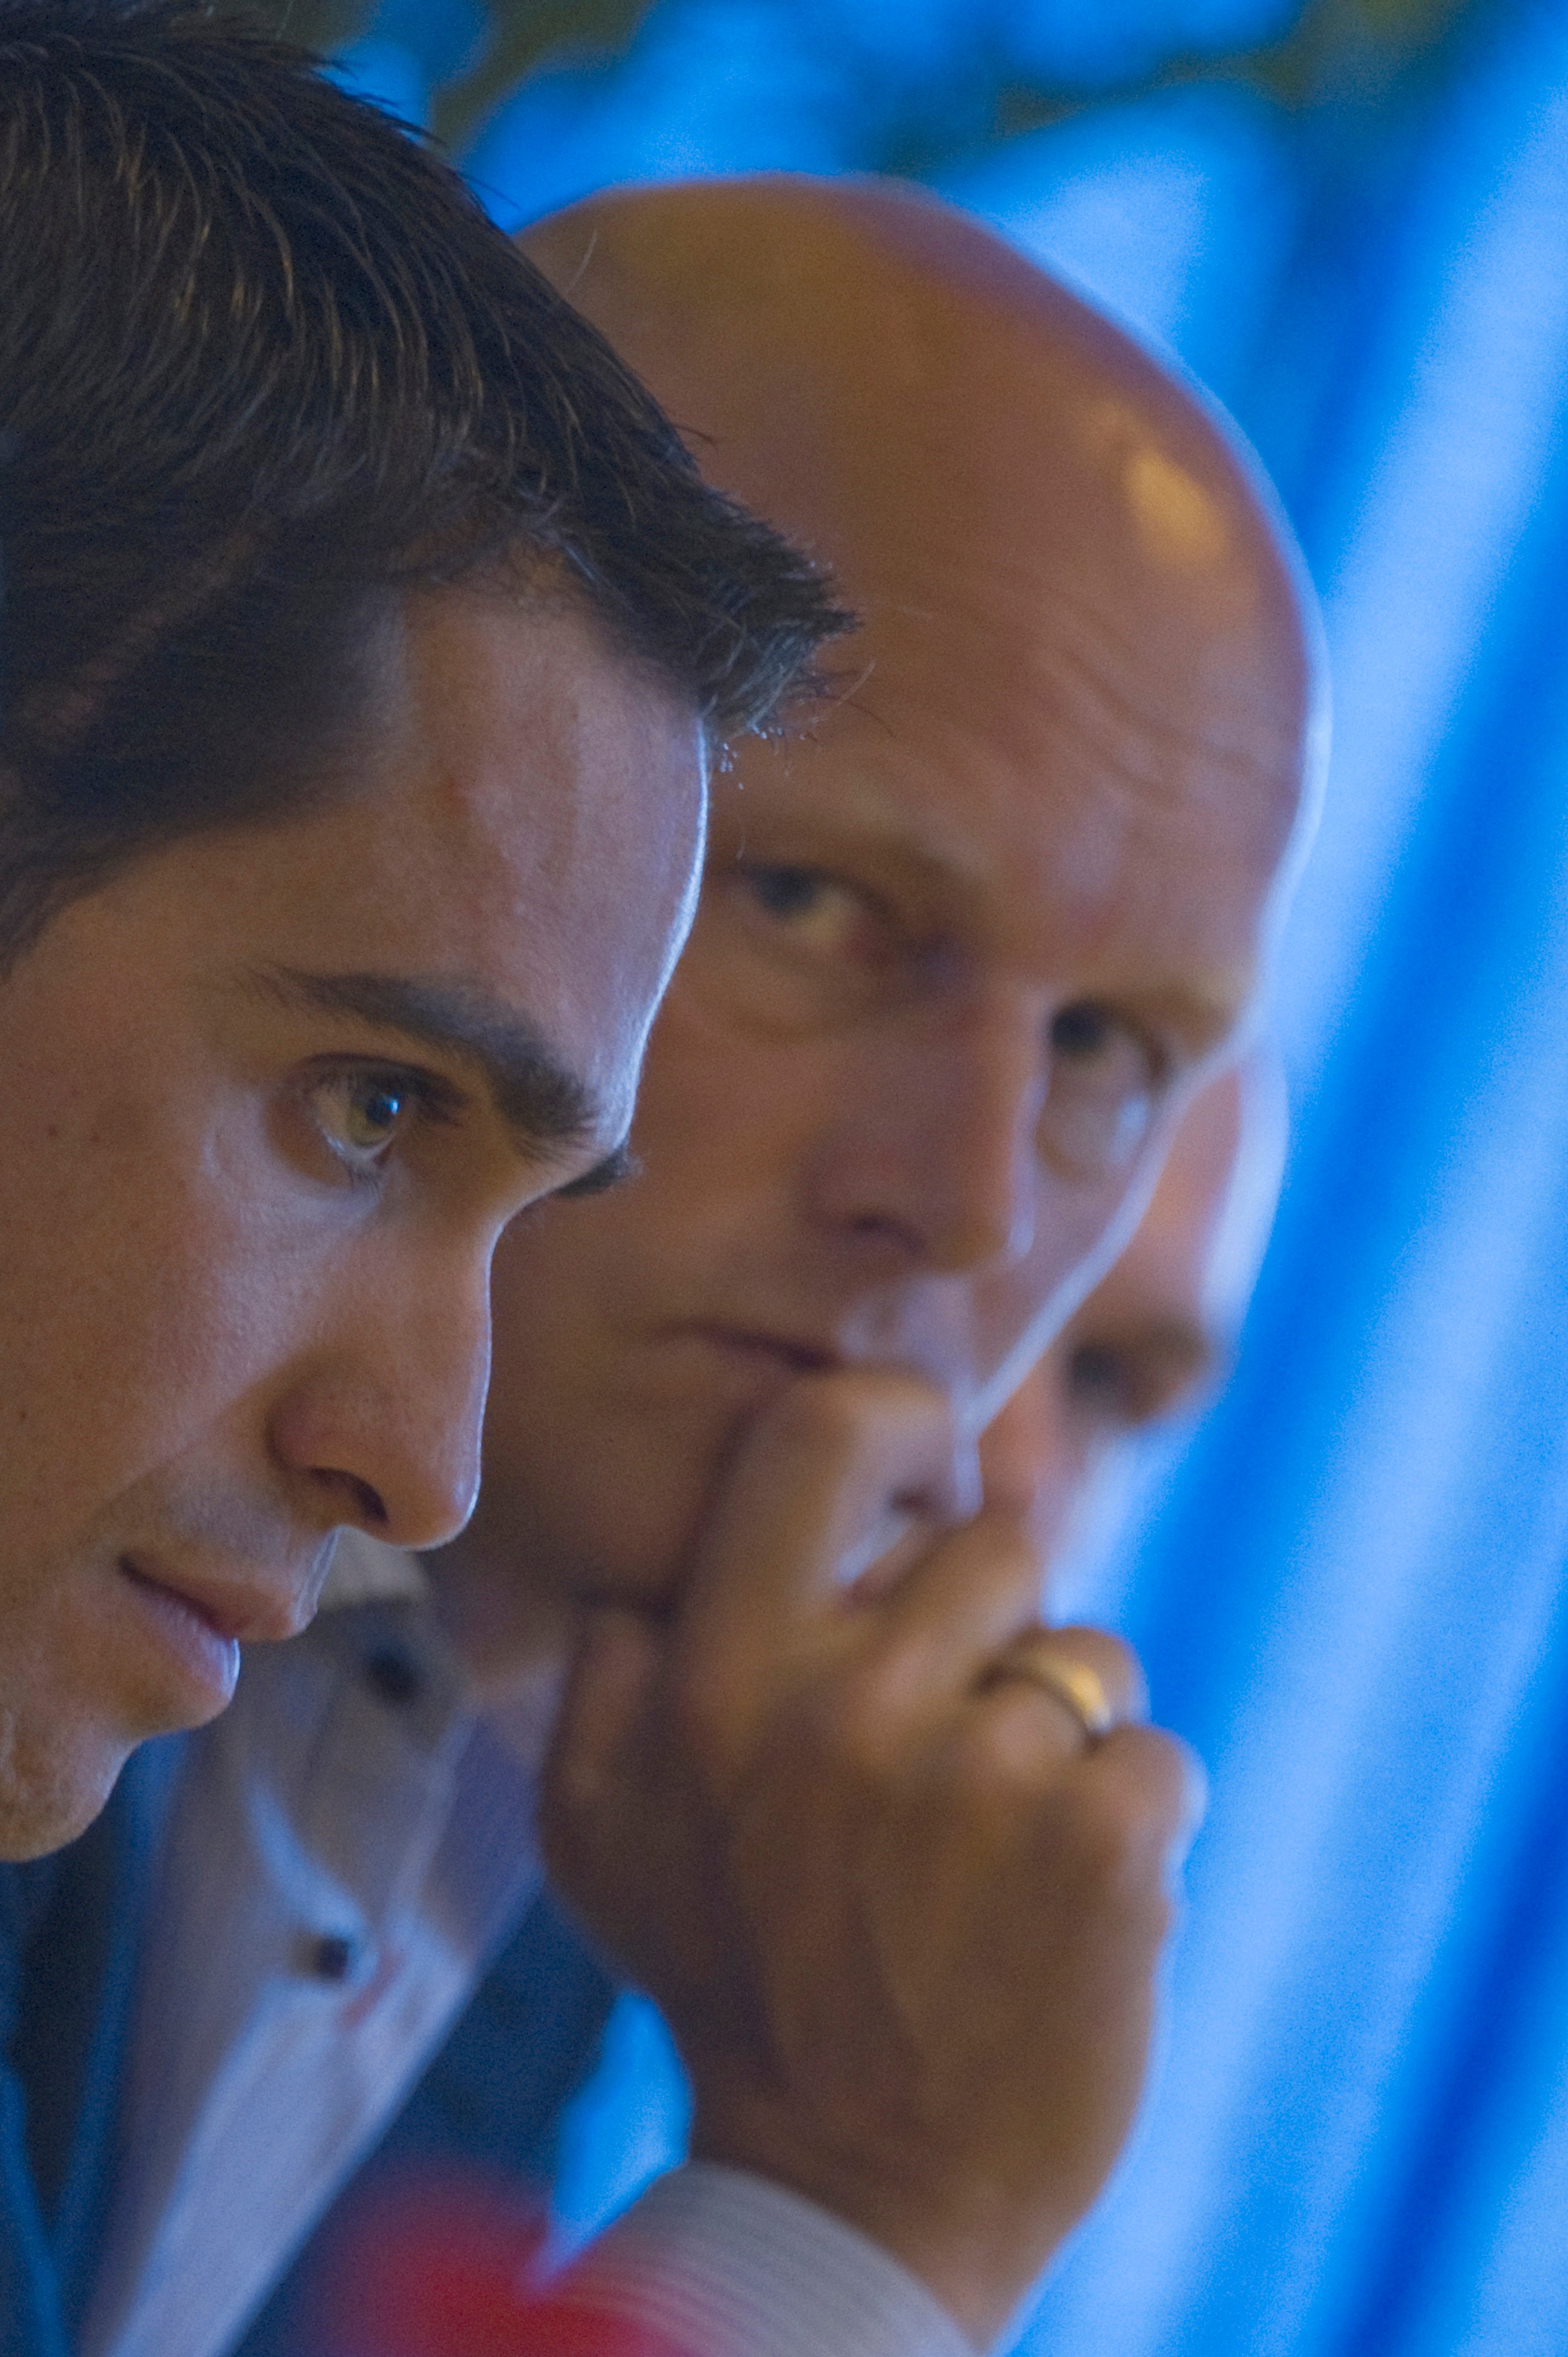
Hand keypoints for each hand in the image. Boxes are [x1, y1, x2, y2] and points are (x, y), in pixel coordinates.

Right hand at [541, 1371, 1203, 2346]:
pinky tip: (1062, 1910)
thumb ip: (610, 1667)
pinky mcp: (1106, 1845)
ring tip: (996, 1855)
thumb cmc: (733, 1981)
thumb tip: (650, 1549)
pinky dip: (1131, 1824)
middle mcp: (846, 1706)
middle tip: (946, 1757)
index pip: (823, 1437)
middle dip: (989, 1636)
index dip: (896, 1430)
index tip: (919, 1486)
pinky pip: (1156, 1753)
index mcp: (719, 1678)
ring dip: (1060, 1742)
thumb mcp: (598, 1828)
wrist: (859, 2193)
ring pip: (1085, 1657)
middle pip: (994, 1548)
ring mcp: (983, 1774)